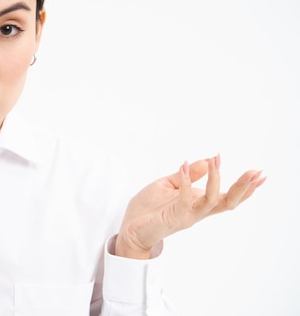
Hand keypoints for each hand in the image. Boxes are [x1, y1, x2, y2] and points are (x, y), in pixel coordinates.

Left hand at [115, 154, 265, 258]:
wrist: (129, 227)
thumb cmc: (148, 209)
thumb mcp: (168, 185)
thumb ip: (188, 176)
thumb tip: (206, 160)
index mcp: (197, 204)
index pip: (226, 197)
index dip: (244, 188)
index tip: (260, 175)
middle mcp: (196, 211)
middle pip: (228, 203)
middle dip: (243, 188)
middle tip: (255, 172)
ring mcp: (186, 215)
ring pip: (211, 202)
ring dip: (216, 180)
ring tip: (216, 161)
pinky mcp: (173, 218)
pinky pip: (185, 200)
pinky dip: (187, 182)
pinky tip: (185, 166)